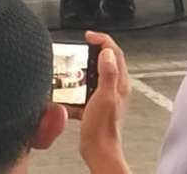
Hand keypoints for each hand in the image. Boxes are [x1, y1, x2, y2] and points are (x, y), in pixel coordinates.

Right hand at [77, 32, 130, 173]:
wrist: (98, 150)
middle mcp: (115, 87)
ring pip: (93, 76)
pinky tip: (66, 96)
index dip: (102, 40)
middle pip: (105, 61)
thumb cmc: (102, 127)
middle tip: (78, 50)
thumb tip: (107, 52)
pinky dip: (75, 91)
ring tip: (69, 71)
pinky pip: (85, 92)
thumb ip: (108, 73)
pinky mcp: (96, 106)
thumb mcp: (104, 96)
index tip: (89, 35)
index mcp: (120, 81)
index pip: (114, 52)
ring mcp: (106, 96)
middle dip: (91, 53)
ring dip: (81, 72)